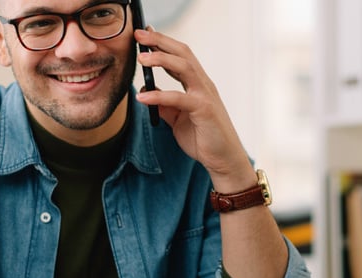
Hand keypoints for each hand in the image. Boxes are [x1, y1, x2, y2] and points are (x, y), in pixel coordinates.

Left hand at [133, 28, 255, 191]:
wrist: (223, 160)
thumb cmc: (204, 138)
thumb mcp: (177, 119)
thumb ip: (165, 104)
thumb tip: (146, 91)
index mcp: (197, 84)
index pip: (180, 56)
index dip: (162, 43)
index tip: (143, 34)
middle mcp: (203, 84)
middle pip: (182, 53)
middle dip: (160, 41)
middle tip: (138, 33)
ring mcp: (205, 95)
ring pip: (184, 67)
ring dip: (161, 59)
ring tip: (140, 58)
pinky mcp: (204, 110)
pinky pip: (179, 98)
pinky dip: (159, 96)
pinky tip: (142, 98)